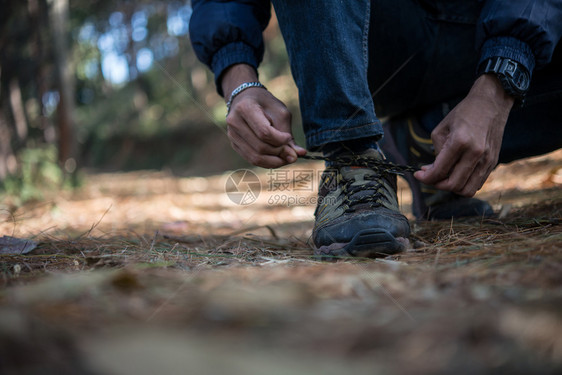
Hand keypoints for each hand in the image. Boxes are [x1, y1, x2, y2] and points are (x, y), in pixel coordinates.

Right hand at [222, 64, 305, 167]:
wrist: (246, 98)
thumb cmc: (266, 104)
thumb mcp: (280, 112)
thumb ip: (288, 133)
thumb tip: (299, 154)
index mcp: (245, 108)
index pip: (264, 133)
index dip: (280, 140)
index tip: (289, 138)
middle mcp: (234, 122)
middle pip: (260, 147)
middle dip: (279, 153)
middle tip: (293, 154)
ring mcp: (232, 135)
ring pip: (255, 157)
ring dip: (274, 161)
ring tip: (287, 158)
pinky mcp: (234, 144)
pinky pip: (251, 159)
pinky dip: (267, 162)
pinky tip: (277, 158)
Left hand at [414, 74, 513, 196]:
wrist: (491, 103)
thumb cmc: (463, 113)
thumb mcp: (442, 128)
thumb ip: (436, 151)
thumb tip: (431, 170)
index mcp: (460, 142)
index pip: (440, 171)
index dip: (425, 178)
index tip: (418, 175)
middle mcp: (475, 153)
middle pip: (453, 185)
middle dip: (437, 184)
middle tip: (430, 175)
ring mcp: (487, 159)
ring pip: (467, 190)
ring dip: (452, 187)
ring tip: (444, 176)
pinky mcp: (493, 162)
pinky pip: (477, 183)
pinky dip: (465, 183)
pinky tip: (457, 173)